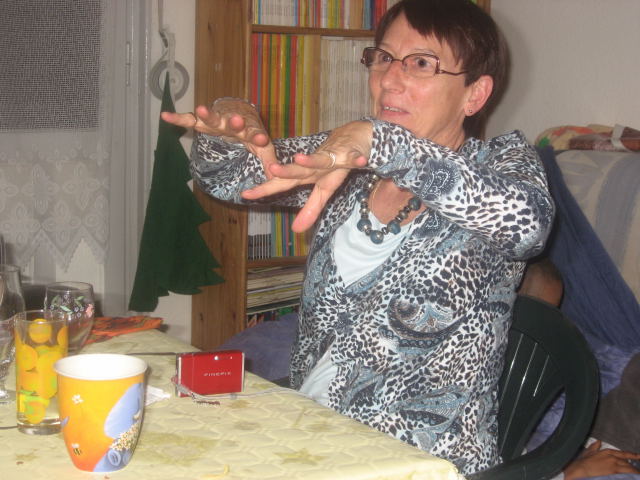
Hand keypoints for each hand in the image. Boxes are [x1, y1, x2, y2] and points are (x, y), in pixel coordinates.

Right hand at [161, 98, 277, 178]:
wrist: (241, 115)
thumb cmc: (253, 136)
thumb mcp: (264, 150)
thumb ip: (269, 163)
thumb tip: (275, 179)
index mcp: (250, 132)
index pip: (255, 134)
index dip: (258, 137)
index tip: (262, 140)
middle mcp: (234, 124)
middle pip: (234, 123)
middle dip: (235, 123)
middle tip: (237, 121)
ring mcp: (218, 122)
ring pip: (213, 118)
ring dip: (208, 114)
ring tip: (201, 109)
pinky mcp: (202, 122)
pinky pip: (188, 120)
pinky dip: (177, 118)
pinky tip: (165, 116)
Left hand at [241, 120, 372, 231]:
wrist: (357, 136)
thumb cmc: (337, 162)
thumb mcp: (325, 189)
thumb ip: (310, 209)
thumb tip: (295, 230)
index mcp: (307, 175)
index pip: (283, 183)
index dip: (265, 188)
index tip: (245, 194)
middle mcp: (316, 164)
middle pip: (298, 170)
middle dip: (286, 170)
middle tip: (271, 169)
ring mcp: (333, 157)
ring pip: (321, 159)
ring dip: (312, 159)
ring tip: (300, 159)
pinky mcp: (351, 152)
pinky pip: (353, 157)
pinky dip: (355, 159)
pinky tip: (359, 160)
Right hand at [564, 440, 639, 478]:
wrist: (579, 470)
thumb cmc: (582, 463)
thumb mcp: (587, 453)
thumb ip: (594, 447)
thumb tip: (598, 442)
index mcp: (607, 452)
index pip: (623, 453)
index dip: (632, 455)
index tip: (638, 456)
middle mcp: (613, 458)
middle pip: (628, 463)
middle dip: (633, 468)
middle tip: (637, 472)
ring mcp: (615, 466)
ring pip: (629, 469)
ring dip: (634, 473)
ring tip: (637, 475)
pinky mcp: (615, 473)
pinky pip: (627, 475)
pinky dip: (631, 476)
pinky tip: (633, 477)